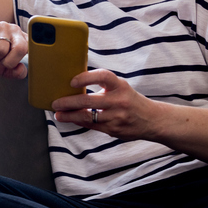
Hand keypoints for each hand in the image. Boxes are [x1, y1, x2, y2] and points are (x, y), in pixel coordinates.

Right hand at [0, 20, 27, 78]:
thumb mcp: (4, 70)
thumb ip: (15, 72)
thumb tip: (21, 70)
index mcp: (23, 40)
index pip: (33, 49)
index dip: (28, 57)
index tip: (24, 63)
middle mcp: (15, 30)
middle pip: (20, 48)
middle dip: (8, 61)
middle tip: (1, 61)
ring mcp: (3, 25)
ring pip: (2, 48)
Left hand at [49, 69, 163, 138]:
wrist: (152, 120)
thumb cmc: (131, 100)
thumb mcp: (121, 88)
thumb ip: (104, 86)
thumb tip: (75, 85)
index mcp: (120, 86)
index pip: (102, 77)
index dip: (86, 77)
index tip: (72, 81)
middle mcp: (119, 100)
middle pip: (88, 100)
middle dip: (68, 102)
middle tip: (55, 103)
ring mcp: (116, 117)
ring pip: (87, 116)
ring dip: (70, 116)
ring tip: (59, 115)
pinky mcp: (114, 130)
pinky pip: (92, 126)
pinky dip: (79, 122)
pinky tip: (71, 119)